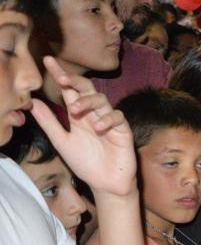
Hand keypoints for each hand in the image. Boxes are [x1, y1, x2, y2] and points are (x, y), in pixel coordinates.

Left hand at [30, 57, 136, 197]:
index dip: (60, 75)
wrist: (105, 183)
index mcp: (79, 115)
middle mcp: (94, 114)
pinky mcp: (123, 130)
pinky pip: (118, 117)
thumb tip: (32, 103)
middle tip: (62, 79)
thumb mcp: (62, 141)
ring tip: (74, 110)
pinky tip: (98, 128)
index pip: (69, 90)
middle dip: (75, 80)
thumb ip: (49, 123)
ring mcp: (110, 121)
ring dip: (87, 101)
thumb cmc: (86, 163)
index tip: (47, 61)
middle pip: (87, 89)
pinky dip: (108, 119)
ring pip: (102, 100)